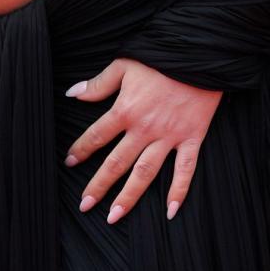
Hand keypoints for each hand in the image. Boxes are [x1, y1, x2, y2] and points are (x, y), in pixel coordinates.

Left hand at [65, 58, 220, 223]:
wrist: (200, 53)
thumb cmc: (160, 57)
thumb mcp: (125, 64)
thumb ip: (99, 83)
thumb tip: (73, 93)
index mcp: (126, 109)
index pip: (97, 135)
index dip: (81, 150)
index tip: (69, 162)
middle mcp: (145, 128)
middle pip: (117, 162)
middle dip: (99, 185)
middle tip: (85, 205)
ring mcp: (169, 136)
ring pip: (145, 172)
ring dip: (129, 196)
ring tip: (114, 216)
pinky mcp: (192, 137)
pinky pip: (185, 169)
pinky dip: (179, 191)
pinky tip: (171, 212)